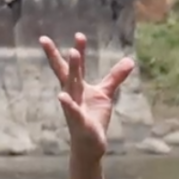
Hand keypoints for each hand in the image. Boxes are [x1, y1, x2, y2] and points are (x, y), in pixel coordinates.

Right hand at [39, 33, 135, 158]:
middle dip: (60, 55)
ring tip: (73, 53)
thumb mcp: (105, 93)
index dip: (79, 50)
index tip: (80, 34)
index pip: (76, 66)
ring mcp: (73, 107)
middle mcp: (73, 94)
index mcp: (78, 86)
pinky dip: (68, 104)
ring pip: (71, 86)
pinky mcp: (79, 122)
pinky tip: (62, 96)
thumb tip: (130, 60)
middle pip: (68, 71)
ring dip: (72, 70)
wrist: (90, 144)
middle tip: (48, 39)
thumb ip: (115, 77)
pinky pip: (72, 111)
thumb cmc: (94, 116)